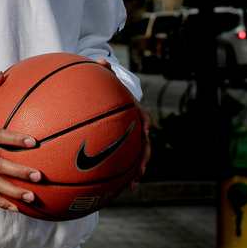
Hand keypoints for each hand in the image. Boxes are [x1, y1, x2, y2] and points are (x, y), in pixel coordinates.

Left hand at [96, 58, 150, 188]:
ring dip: (138, 168)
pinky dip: (126, 174)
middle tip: (141, 167)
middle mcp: (136, 127)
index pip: (143, 116)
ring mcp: (131, 139)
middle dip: (144, 155)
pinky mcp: (124, 149)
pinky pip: (127, 162)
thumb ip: (104, 73)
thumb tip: (100, 61)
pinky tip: (121, 187)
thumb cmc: (107, 92)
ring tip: (134, 180)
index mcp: (133, 111)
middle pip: (145, 142)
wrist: (108, 103)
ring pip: (139, 155)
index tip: (145, 130)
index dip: (145, 123)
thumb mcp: (106, 82)